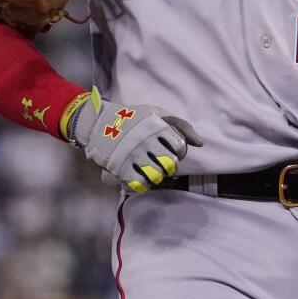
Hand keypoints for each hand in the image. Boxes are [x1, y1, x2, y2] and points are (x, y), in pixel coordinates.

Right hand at [72, 87, 203, 193]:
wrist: (97, 122)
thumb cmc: (131, 118)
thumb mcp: (156, 113)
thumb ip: (181, 126)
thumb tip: (200, 144)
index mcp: (156, 126)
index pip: (180, 148)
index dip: (177, 152)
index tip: (167, 150)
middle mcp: (146, 141)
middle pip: (170, 165)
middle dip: (167, 165)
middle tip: (157, 161)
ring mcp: (133, 155)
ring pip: (157, 177)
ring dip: (155, 175)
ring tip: (148, 169)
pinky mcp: (120, 168)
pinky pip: (141, 185)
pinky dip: (143, 184)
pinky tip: (139, 176)